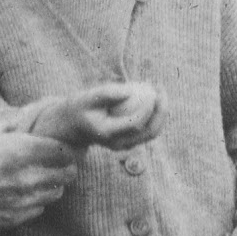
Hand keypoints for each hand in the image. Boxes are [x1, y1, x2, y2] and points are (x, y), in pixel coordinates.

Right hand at [0, 123, 78, 227]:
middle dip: (64, 165)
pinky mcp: (11, 218)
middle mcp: (27, 179)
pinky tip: (23, 192)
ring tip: (39, 176)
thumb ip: (12, 119)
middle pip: (67, 175)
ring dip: (53, 184)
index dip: (63, 146)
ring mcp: (21, 202)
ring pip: (56, 194)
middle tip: (53, 160)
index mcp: (21, 152)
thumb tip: (33, 112)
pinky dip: (37, 200)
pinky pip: (39, 210)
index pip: (63, 151)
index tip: (57, 144)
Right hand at [17, 82, 164, 150]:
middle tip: (161, 90)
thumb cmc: (81, 106)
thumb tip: (132, 91)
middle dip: (160, 111)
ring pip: (152, 133)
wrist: (75, 125)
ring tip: (160, 90)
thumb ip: (108, 93)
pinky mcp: (130, 142)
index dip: (147, 108)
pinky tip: (155, 96)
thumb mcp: (89, 96)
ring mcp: (125, 145)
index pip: (134, 124)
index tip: (151, 90)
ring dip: (161, 113)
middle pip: (148, 132)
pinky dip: (155, 114)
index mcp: (107, 134)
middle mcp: (118, 144)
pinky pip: (148, 130)